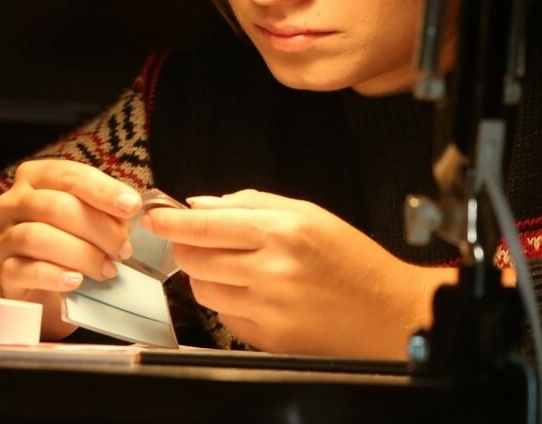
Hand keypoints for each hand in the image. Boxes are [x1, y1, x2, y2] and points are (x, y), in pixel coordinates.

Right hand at [0, 159, 141, 335]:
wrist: (42, 277)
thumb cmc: (71, 234)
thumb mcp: (90, 212)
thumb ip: (107, 206)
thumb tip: (130, 208)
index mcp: (37, 176)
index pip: (71, 176)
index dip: (103, 191)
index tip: (132, 207)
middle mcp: (14, 201)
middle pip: (57, 207)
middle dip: (99, 228)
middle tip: (124, 249)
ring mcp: (4, 236)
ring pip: (39, 237)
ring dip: (82, 254)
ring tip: (107, 269)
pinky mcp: (2, 271)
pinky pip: (25, 271)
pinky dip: (55, 275)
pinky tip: (77, 280)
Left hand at [142, 189, 455, 357]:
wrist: (386, 311)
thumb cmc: (351, 258)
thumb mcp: (308, 213)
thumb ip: (252, 203)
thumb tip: (201, 204)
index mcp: (282, 230)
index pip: (206, 225)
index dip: (171, 221)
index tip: (155, 217)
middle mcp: (272, 269)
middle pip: (196, 258)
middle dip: (186, 245)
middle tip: (195, 238)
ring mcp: (269, 308)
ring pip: (204, 289)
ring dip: (206, 273)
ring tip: (232, 265)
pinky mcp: (268, 338)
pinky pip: (224, 316)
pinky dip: (226, 301)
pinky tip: (251, 291)